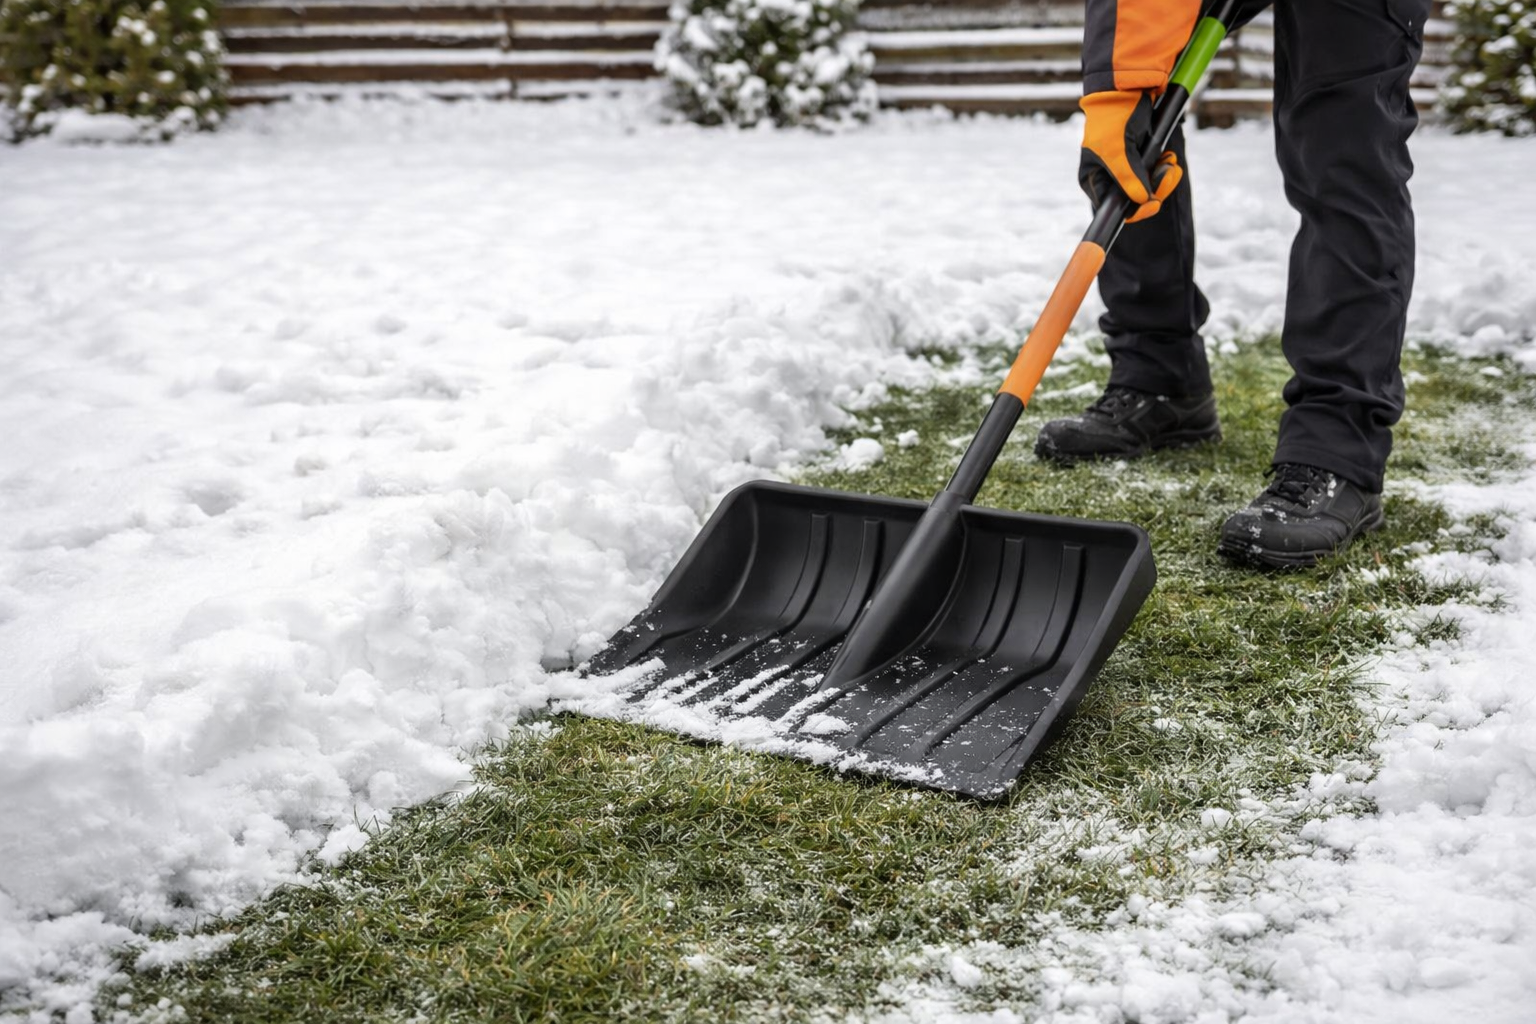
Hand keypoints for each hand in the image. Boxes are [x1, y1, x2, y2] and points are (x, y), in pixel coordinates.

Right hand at [1078, 89, 1183, 223]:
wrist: (1127, 88)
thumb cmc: (1113, 119)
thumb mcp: (1118, 151)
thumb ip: (1128, 178)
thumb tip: (1142, 201)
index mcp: (1094, 180)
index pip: (1114, 209)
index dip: (1136, 210)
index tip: (1153, 203)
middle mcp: (1108, 177)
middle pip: (1135, 199)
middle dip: (1155, 188)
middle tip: (1167, 172)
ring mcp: (1125, 167)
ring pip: (1148, 187)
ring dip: (1163, 176)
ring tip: (1169, 160)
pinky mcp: (1140, 156)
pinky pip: (1155, 172)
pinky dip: (1164, 166)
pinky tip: (1167, 156)